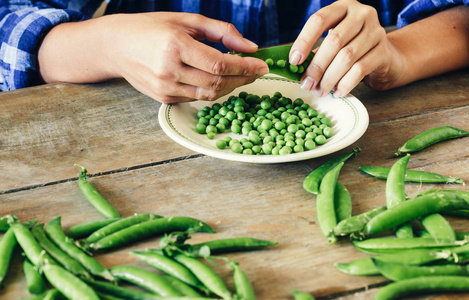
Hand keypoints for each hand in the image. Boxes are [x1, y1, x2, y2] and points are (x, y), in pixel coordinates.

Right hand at [39, 12, 268, 103]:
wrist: (116, 45)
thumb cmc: (152, 28)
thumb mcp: (187, 20)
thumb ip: (221, 32)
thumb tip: (250, 47)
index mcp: (175, 45)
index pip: (219, 64)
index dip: (246, 67)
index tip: (263, 66)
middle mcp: (169, 70)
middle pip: (217, 83)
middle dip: (243, 79)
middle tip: (256, 71)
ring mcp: (165, 87)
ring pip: (209, 95)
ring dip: (230, 87)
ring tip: (242, 76)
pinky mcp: (163, 98)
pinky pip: (196, 98)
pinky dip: (213, 91)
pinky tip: (219, 81)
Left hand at [289, 0, 401, 96]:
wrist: (386, 57)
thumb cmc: (352, 49)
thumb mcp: (334, 43)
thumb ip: (316, 51)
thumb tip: (295, 70)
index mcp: (343, 7)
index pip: (319, 19)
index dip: (304, 41)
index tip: (294, 61)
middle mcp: (361, 14)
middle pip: (334, 41)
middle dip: (317, 66)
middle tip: (307, 84)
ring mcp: (376, 31)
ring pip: (346, 57)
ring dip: (329, 78)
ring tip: (320, 91)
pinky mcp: (384, 51)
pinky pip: (360, 69)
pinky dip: (345, 83)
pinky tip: (337, 92)